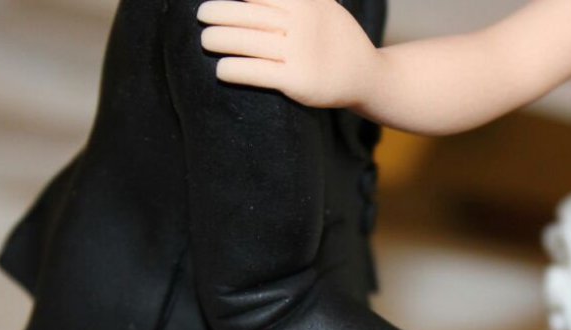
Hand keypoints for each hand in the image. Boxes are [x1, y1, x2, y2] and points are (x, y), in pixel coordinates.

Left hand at [198, 0, 379, 107]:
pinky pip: (256, 72)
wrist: (367, 76)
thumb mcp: (325, 6)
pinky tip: (221, 70)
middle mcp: (303, 24)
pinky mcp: (298, 81)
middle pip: (248, 14)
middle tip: (202, 15)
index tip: (217, 1)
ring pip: (247, 42)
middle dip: (219, 13)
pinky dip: (234, 69)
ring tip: (205, 40)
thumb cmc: (337, 39)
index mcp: (307, 2)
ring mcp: (300, 53)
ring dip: (218, 39)